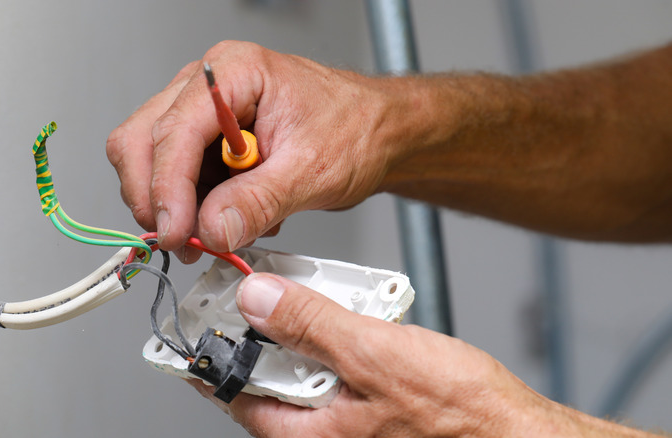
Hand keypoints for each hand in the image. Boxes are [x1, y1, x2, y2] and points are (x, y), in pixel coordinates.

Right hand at [106, 41, 419, 257]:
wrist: (377, 134)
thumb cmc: (355, 128)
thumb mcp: (312, 169)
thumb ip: (260, 200)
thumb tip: (213, 228)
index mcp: (234, 72)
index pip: (175, 129)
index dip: (167, 187)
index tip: (176, 232)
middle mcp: (208, 88)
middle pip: (142, 141)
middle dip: (156, 198)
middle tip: (182, 240)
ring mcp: (203, 116)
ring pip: (150, 163)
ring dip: (176, 207)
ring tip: (219, 230)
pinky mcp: (207, 143)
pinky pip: (177, 180)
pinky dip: (195, 208)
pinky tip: (232, 215)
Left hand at [189, 273, 658, 437]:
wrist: (515, 433)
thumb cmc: (459, 416)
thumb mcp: (374, 356)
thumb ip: (310, 327)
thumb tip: (257, 300)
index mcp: (309, 434)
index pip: (236, 393)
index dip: (214, 354)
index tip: (199, 322)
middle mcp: (323, 434)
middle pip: (275, 372)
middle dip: (280, 328)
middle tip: (286, 291)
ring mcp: (351, 421)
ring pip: (313, 364)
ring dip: (323, 328)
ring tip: (347, 303)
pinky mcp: (375, 406)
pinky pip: (346, 366)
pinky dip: (351, 338)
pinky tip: (373, 321)